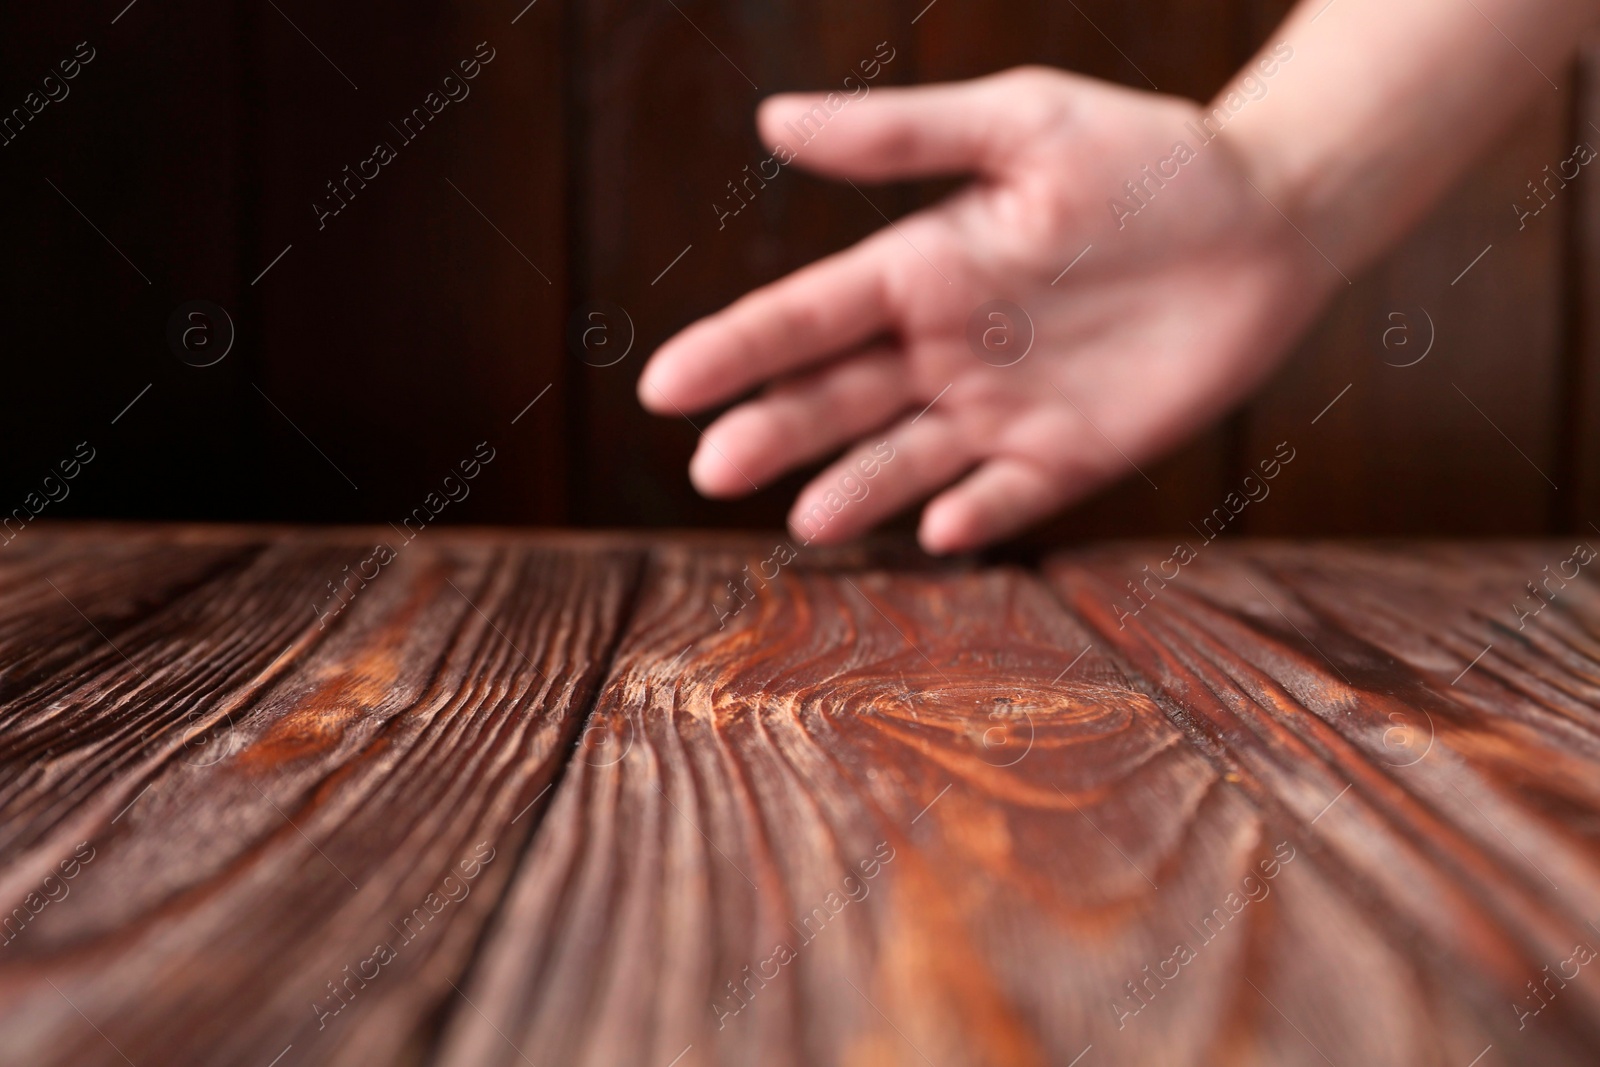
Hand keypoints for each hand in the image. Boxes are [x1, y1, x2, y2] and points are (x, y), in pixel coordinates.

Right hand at [637, 66, 1341, 552]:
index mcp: (920, 270)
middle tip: (712, 468)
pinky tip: (938, 529)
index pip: (809, 317)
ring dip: (857, 489)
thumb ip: (902, 135)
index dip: (737, 349)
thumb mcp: (1021, 124)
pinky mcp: (1069, 455)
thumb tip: (771, 120)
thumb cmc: (1144, 159)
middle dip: (775, 432)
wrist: (1268, 221)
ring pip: (907, 459)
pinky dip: (974, 514)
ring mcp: (1002, 410)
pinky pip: (1009, 495)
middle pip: (839, 399)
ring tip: (804, 520)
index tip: (664, 384)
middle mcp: (944, 350)